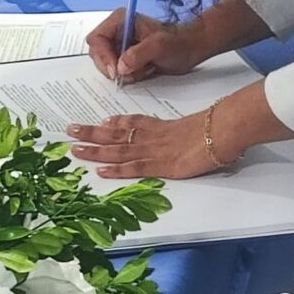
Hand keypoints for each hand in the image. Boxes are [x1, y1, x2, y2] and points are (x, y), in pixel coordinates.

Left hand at [68, 111, 238, 178]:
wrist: (222, 130)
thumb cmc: (215, 127)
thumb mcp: (196, 124)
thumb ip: (182, 128)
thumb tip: (177, 132)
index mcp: (160, 126)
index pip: (132, 123)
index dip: (114, 124)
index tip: (98, 123)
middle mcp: (152, 136)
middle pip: (116, 134)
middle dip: (92, 133)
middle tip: (71, 131)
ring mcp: (154, 151)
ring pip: (118, 149)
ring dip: (95, 150)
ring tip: (75, 149)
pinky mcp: (160, 165)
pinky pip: (133, 167)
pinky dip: (116, 169)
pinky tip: (101, 171)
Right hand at [86, 0, 272, 84]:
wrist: (192, 49)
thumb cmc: (178, 43)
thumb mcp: (159, 46)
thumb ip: (138, 54)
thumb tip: (120, 67)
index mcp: (120, 20)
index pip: (96, 39)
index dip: (102, 56)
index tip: (115, 71)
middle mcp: (117, 31)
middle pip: (97, 53)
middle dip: (112, 66)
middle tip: (129, 75)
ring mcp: (121, 45)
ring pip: (107, 64)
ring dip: (123, 72)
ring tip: (144, 69)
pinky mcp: (126, 57)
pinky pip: (118, 71)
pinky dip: (129, 76)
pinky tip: (145, 71)